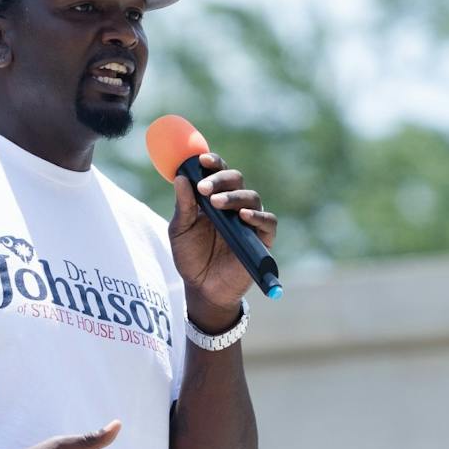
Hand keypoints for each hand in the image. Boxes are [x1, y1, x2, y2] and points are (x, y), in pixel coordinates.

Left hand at [169, 153, 276, 330]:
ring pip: (252, 198)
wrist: (202, 289)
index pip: (218, 172)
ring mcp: (250, 221)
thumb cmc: (190, 257)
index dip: (213, 163)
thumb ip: (183, 206)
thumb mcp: (180, 231)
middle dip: (220, 180)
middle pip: (236, 179)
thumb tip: (180, 178)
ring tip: (216, 203)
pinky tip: (242, 216)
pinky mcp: (262, 239)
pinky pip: (268, 222)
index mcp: (214, 198)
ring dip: (234, 197)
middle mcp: (234, 205)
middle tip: (204, 188)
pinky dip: (257, 217)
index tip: (201, 160)